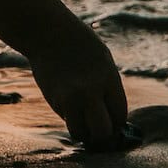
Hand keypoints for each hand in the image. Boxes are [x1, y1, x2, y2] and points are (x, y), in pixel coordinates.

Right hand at [28, 29, 130, 149]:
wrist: (48, 32)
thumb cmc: (79, 43)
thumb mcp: (103, 60)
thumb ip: (108, 87)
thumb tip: (111, 115)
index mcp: (108, 79)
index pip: (119, 116)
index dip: (117, 122)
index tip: (113, 121)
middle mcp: (90, 91)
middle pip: (102, 132)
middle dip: (103, 135)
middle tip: (100, 130)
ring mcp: (70, 97)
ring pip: (80, 133)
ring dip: (83, 131)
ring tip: (83, 121)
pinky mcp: (54, 100)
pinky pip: (67, 119)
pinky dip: (70, 117)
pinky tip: (69, 101)